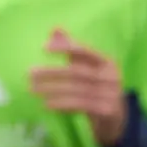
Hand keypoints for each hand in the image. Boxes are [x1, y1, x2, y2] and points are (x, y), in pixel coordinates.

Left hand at [29, 30, 125, 146]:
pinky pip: (80, 105)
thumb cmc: (97, 87)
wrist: (116, 118)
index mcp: (107, 62)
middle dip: (51, 72)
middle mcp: (111, 76)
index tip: (44, 48)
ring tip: (33, 89)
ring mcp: (111, 94)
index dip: (65, 47)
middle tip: (30, 74)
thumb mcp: (87, 68)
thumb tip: (55, 29)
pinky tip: (46, 104)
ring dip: (52, 89)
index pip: (84, 51)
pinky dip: (62, 104)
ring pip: (76, 89)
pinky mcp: (107, 110)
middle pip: (76, 72)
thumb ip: (72, 49)